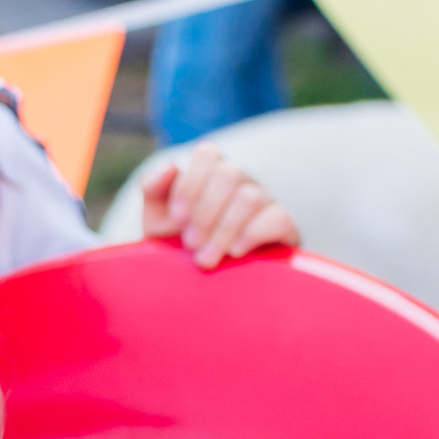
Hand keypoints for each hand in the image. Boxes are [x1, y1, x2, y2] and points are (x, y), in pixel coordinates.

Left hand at [141, 144, 299, 267]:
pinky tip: (235, 253)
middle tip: (190, 244)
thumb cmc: (178, 244)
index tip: (177, 218)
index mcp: (212, 172)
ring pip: (250, 198)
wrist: (205, 284)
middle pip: (230, 173)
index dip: (190, 184)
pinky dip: (252, 236)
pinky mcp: (285, 226)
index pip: (208, 153)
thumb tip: (170, 167)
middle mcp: (242, 180)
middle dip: (205, 213)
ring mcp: (266, 200)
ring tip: (206, 259)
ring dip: (223, 231)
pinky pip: (277, 218)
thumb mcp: (158, 219)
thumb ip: (154, 190)